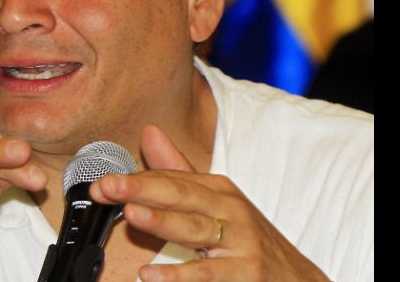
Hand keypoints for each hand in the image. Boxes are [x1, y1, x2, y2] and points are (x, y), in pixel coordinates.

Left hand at [89, 125, 329, 281]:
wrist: (299, 281)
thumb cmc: (248, 240)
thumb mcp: (217, 203)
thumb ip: (177, 173)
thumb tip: (148, 132)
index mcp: (219, 190)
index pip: (171, 180)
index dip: (134, 181)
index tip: (100, 183)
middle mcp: (230, 210)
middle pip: (181, 197)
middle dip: (142, 190)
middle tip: (107, 187)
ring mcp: (241, 243)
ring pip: (196, 231)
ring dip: (163, 222)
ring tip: (132, 216)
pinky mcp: (248, 274)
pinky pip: (209, 275)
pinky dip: (180, 276)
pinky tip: (151, 275)